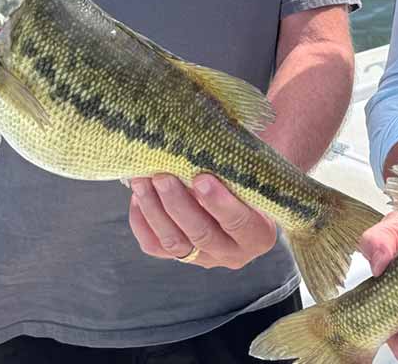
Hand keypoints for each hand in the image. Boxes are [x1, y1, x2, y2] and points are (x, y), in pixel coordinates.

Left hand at [128, 173, 276, 268]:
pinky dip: (143, 223)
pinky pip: (155, 247)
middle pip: (202, 234)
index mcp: (260, 233)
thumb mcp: (256, 172)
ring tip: (141, 181)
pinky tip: (138, 197)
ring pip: (174, 242)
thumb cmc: (250, 177)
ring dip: (154, 210)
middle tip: (162, 176)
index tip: (201, 178)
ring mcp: (205, 258)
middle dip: (178, 203)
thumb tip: (214, 140)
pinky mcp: (181, 257)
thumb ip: (242, 165)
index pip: (239, 222)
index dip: (219, 203)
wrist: (240, 194)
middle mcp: (233, 252)